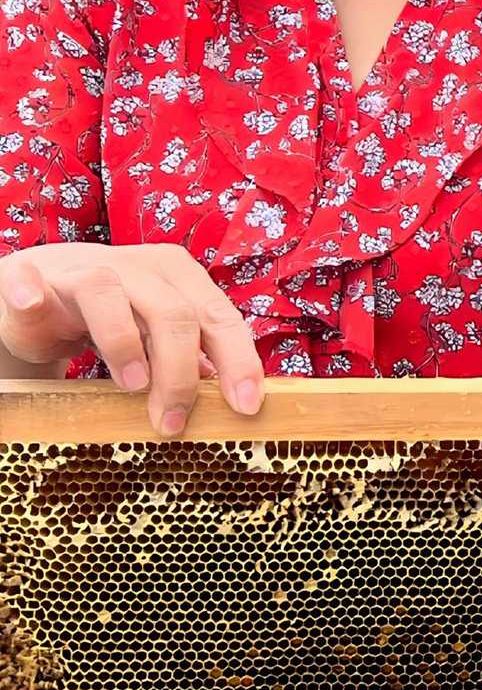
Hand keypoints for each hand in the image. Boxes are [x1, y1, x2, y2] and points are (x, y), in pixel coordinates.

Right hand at [0, 242, 265, 435]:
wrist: (38, 290)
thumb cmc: (111, 316)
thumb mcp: (156, 334)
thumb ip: (189, 356)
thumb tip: (228, 396)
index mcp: (178, 277)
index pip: (219, 317)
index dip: (237, 360)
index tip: (246, 406)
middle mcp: (136, 267)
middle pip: (173, 312)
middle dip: (179, 372)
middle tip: (171, 422)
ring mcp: (80, 269)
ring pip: (108, 293)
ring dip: (122, 341)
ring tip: (131, 385)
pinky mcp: (29, 279)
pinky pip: (27, 283)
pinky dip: (29, 293)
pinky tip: (33, 303)